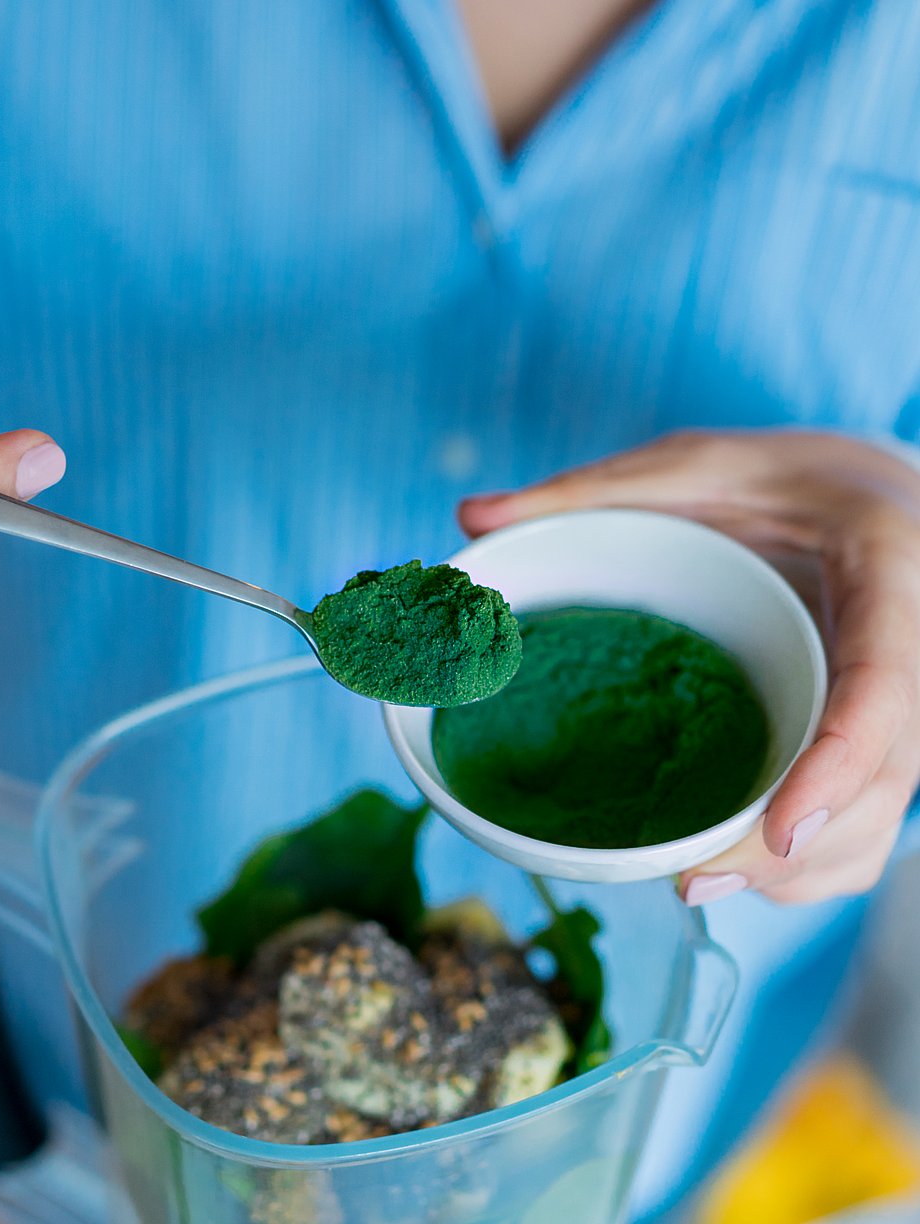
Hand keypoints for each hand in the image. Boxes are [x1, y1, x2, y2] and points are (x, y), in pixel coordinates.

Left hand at [458, 430, 919, 905]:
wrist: (853, 489)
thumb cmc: (774, 475)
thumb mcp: (686, 464)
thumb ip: (588, 492)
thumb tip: (471, 516)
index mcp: (885, 571)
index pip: (887, 684)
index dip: (840, 763)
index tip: (780, 830)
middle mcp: (911, 647)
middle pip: (884, 777)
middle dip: (794, 845)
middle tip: (692, 878)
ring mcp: (903, 698)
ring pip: (881, 815)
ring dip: (798, 869)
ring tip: (698, 879)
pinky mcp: (880, 731)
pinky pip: (868, 817)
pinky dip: (808, 859)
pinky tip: (734, 861)